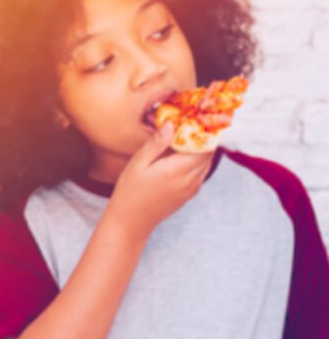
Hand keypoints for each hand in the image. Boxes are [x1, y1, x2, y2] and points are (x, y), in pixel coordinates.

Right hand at [107, 123, 213, 242]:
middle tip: (194, 123)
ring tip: (188, 136)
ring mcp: (192, 189)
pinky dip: (197, 160)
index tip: (198, 118)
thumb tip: (171, 124)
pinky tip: (183, 154)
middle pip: (209, 153)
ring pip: (206, 163)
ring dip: (201, 149)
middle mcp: (190, 180)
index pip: (204, 146)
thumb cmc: (130, 191)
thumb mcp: (138, 164)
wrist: (132, 221)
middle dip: (204, 137)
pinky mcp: (189, 194)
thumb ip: (156, 144)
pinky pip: (200, 172)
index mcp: (178, 170)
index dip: (204, 131)